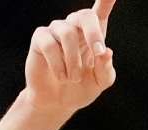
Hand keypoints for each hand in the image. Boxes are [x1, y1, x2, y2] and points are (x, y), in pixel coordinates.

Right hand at [23, 0, 116, 115]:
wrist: (57, 102)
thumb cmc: (81, 88)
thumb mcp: (99, 83)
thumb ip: (106, 69)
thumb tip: (106, 52)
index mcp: (93, 34)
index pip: (101, 10)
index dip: (106, 0)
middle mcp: (75, 27)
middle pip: (85, 15)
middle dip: (94, 33)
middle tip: (98, 53)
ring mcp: (56, 30)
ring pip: (68, 33)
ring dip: (74, 61)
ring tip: (73, 78)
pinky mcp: (40, 38)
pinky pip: (50, 45)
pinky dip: (58, 65)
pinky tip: (61, 76)